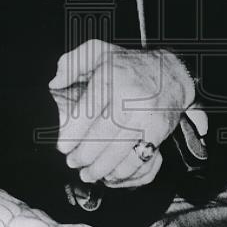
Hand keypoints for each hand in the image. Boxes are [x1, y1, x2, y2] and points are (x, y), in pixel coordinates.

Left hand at [49, 40, 194, 188]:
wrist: (171, 72)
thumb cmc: (129, 64)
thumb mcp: (98, 51)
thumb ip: (72, 63)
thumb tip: (55, 82)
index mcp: (110, 77)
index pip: (87, 111)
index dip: (72, 134)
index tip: (63, 146)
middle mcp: (129, 97)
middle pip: (101, 135)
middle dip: (84, 155)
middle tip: (73, 162)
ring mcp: (145, 116)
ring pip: (119, 150)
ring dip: (100, 168)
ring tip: (88, 174)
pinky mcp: (158, 130)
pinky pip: (138, 158)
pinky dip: (123, 172)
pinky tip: (111, 175)